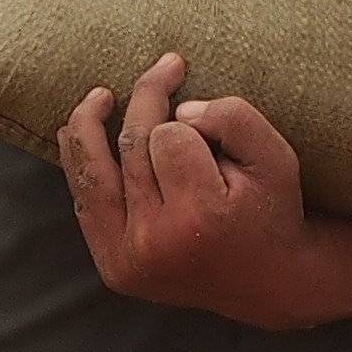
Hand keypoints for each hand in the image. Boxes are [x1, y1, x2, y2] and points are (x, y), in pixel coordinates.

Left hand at [58, 53, 322, 324]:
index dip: (191, 121)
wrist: (271, 282)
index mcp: (198, 217)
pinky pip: (86, 204)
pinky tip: (76, 135)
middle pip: (132, 147)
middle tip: (167, 69)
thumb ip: (232, 117)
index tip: (213, 132)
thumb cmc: (272, 209)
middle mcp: (154, 243)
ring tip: (99, 96)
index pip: (170, 136)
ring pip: (95, 172)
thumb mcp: (275, 155)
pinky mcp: (115, 270)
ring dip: (88, 125)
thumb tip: (179, 111)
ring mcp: (128, 261)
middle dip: (148, 104)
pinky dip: (80, 167)